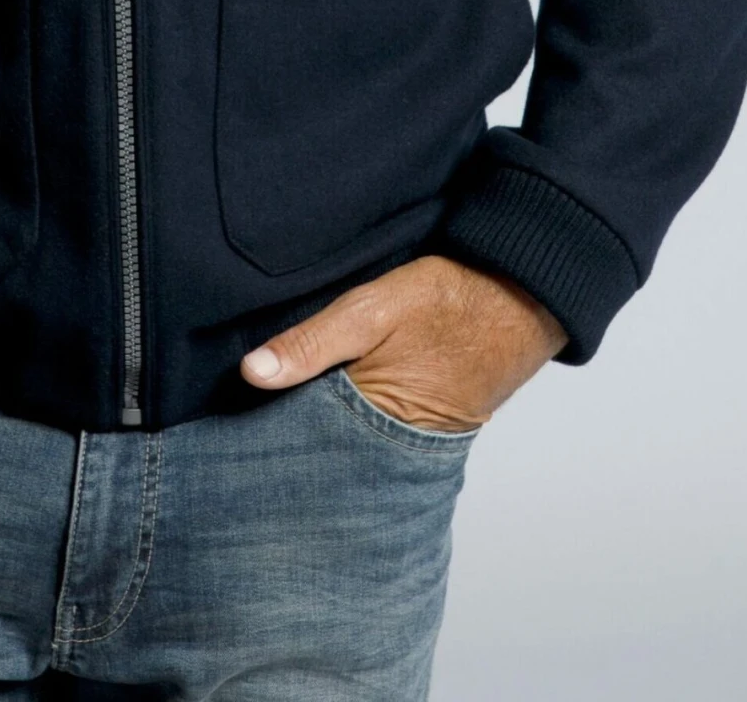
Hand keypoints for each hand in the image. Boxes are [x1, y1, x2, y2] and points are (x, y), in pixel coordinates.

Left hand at [239, 253, 566, 429]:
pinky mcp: (419, 421)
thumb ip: (313, 342)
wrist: (523, 298)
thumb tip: (249, 374)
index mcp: (371, 421)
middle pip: (318, 449)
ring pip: (341, 439)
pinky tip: (320, 395)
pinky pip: (368, 426)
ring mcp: (407, 437)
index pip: (298, 442)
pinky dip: (345, 414)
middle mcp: (389, 443)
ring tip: (269, 409)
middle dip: (283, 437)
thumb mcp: (373, 308)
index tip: (223, 420)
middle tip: (234, 422)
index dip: (263, 430)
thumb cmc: (451, 298)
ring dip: (313, 423)